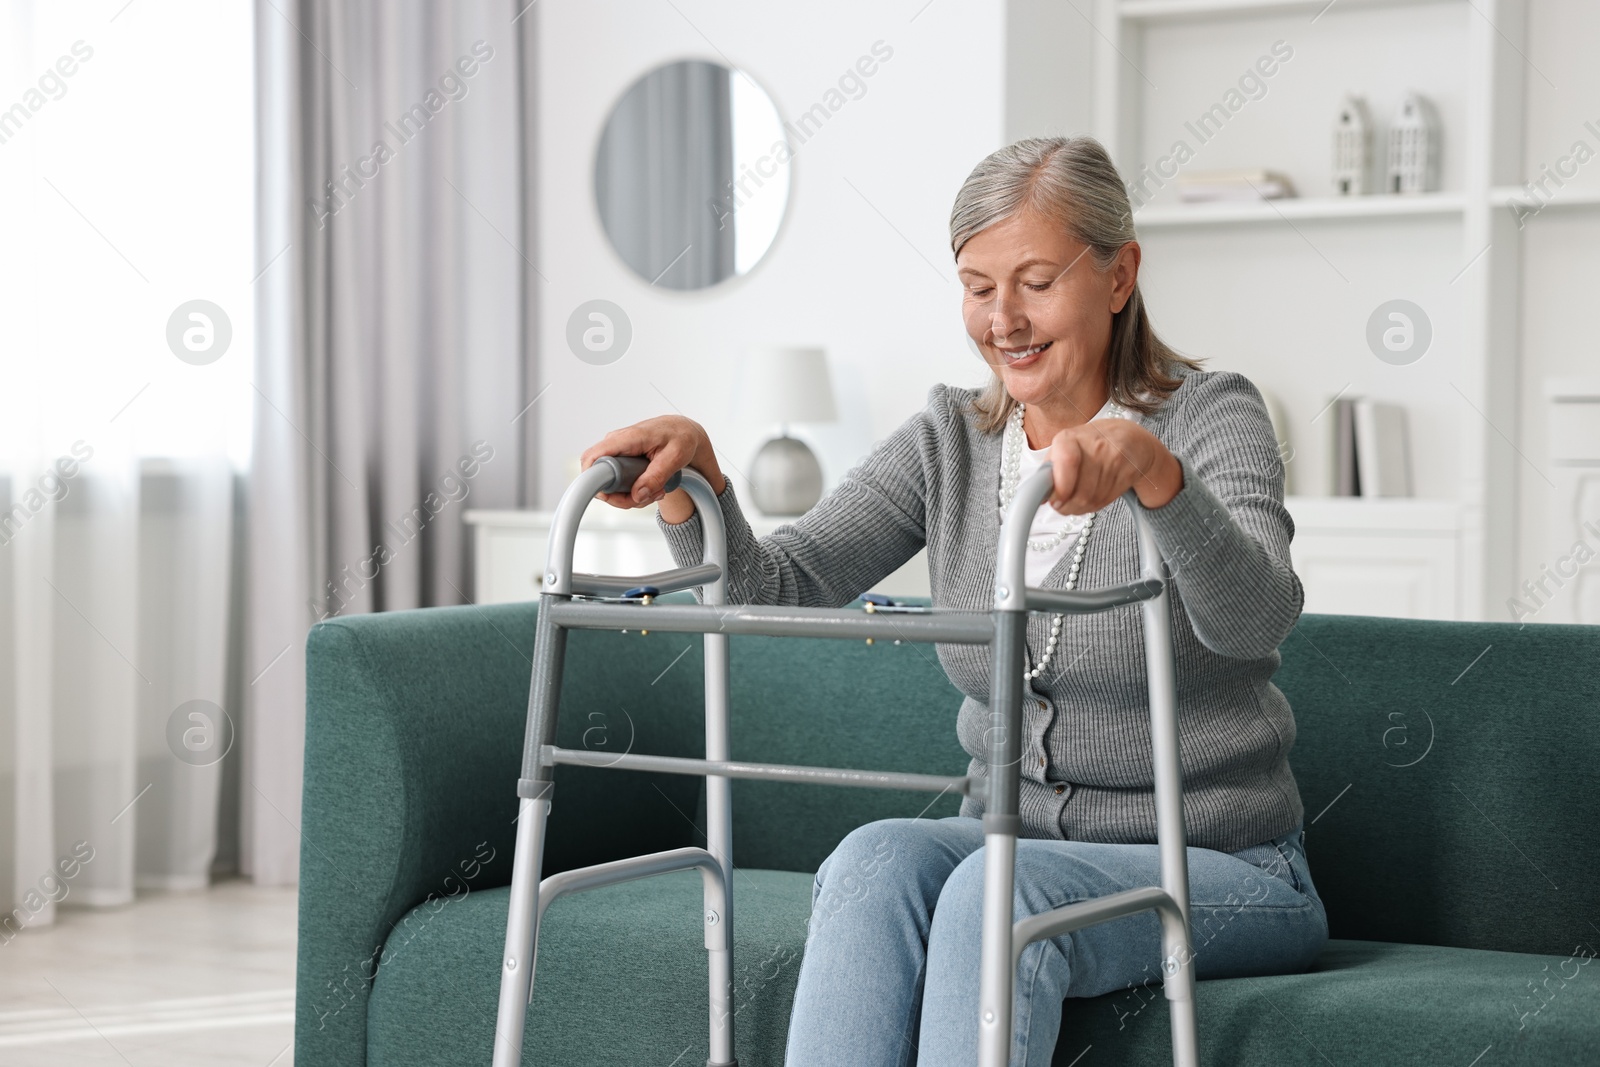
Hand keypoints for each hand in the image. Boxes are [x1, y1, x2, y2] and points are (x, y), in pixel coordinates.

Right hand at [579, 415, 726, 521]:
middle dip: (621, 497)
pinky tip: (650, 488)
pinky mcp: (620, 461)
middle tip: (646, 497)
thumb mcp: (675, 457)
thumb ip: (656, 477)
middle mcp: (616, 444)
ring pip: (608, 485)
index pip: (593, 457)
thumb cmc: (680, 437)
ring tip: (655, 490)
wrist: (683, 431)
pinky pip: (617, 483)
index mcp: (627, 438)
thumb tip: (637, 494)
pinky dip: (633, 492)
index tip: (612, 496)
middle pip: (599, 479)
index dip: (594, 480)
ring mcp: (616, 453)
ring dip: (631, 496)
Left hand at [1043, 419, 1183, 513]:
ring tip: (1076, 502)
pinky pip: (1107, 500)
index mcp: (1071, 438)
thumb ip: (1050, 469)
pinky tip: (1092, 498)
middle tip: (1061, 507)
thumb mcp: (1064, 447)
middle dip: (1067, 507)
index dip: (1061, 488)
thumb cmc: (1088, 445)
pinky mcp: (1129, 472)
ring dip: (1081, 508)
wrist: (1129, 437)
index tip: (1054, 502)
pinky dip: (1095, 506)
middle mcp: (1095, 445)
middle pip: (1082, 492)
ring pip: (1093, 500)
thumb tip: (1038, 494)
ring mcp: (1115, 459)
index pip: (1067, 462)